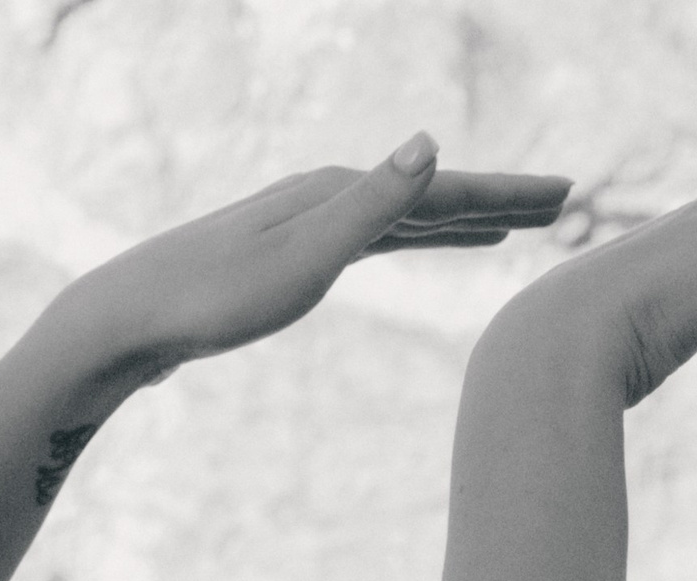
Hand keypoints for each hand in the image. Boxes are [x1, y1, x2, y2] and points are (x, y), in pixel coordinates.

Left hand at [51, 134, 571, 387]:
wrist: (130, 321)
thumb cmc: (214, 300)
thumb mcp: (305, 258)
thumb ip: (371, 205)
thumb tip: (430, 143)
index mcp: (340, 196)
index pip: (444, 190)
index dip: (508, 194)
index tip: (566, 194)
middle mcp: (328, 200)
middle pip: (430, 196)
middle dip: (497, 200)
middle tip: (560, 202)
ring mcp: (308, 227)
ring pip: (403, 218)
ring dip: (457, 218)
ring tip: (504, 226)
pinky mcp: (289, 259)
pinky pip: (374, 241)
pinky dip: (409, 239)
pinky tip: (412, 242)